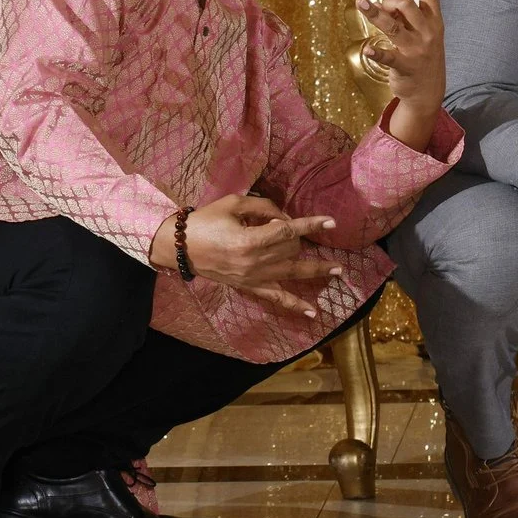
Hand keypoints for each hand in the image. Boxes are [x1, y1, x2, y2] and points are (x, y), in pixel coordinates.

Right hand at [159, 193, 343, 317]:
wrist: (180, 247)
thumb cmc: (206, 221)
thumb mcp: (233, 204)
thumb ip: (264, 208)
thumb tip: (286, 217)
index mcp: (249, 240)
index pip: (288, 231)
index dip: (311, 225)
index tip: (331, 222)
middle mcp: (254, 262)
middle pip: (291, 249)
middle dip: (297, 236)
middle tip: (285, 226)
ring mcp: (253, 278)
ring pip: (292, 272)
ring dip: (316, 271)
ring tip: (337, 270)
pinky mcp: (250, 287)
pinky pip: (276, 298)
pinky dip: (295, 305)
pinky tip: (314, 312)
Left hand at [359, 0, 445, 147]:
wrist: (430, 91)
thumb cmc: (423, 57)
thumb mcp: (424, 34)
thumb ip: (408, 17)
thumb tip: (383, 3)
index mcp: (433, 21)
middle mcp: (426, 32)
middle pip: (406, 5)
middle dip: (390, 0)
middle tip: (379, 5)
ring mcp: (415, 49)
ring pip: (393, 25)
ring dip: (375, 13)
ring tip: (360, 3)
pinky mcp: (404, 66)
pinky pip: (388, 56)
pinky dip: (377, 52)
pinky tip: (367, 49)